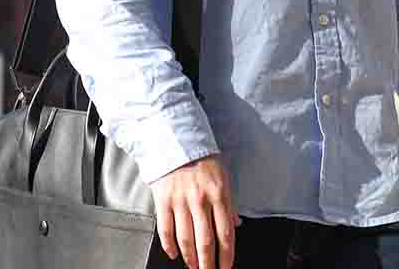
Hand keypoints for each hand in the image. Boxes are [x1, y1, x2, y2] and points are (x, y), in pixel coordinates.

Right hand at [150, 154, 239, 268]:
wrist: (176, 142)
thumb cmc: (203, 160)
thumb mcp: (224, 177)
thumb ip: (229, 204)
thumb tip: (235, 225)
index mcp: (220, 194)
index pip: (225, 232)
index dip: (227, 254)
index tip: (227, 267)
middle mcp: (201, 200)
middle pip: (205, 240)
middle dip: (208, 262)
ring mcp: (180, 201)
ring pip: (186, 238)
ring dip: (191, 257)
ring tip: (194, 267)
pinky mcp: (163, 201)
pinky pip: (166, 229)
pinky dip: (169, 245)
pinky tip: (174, 254)